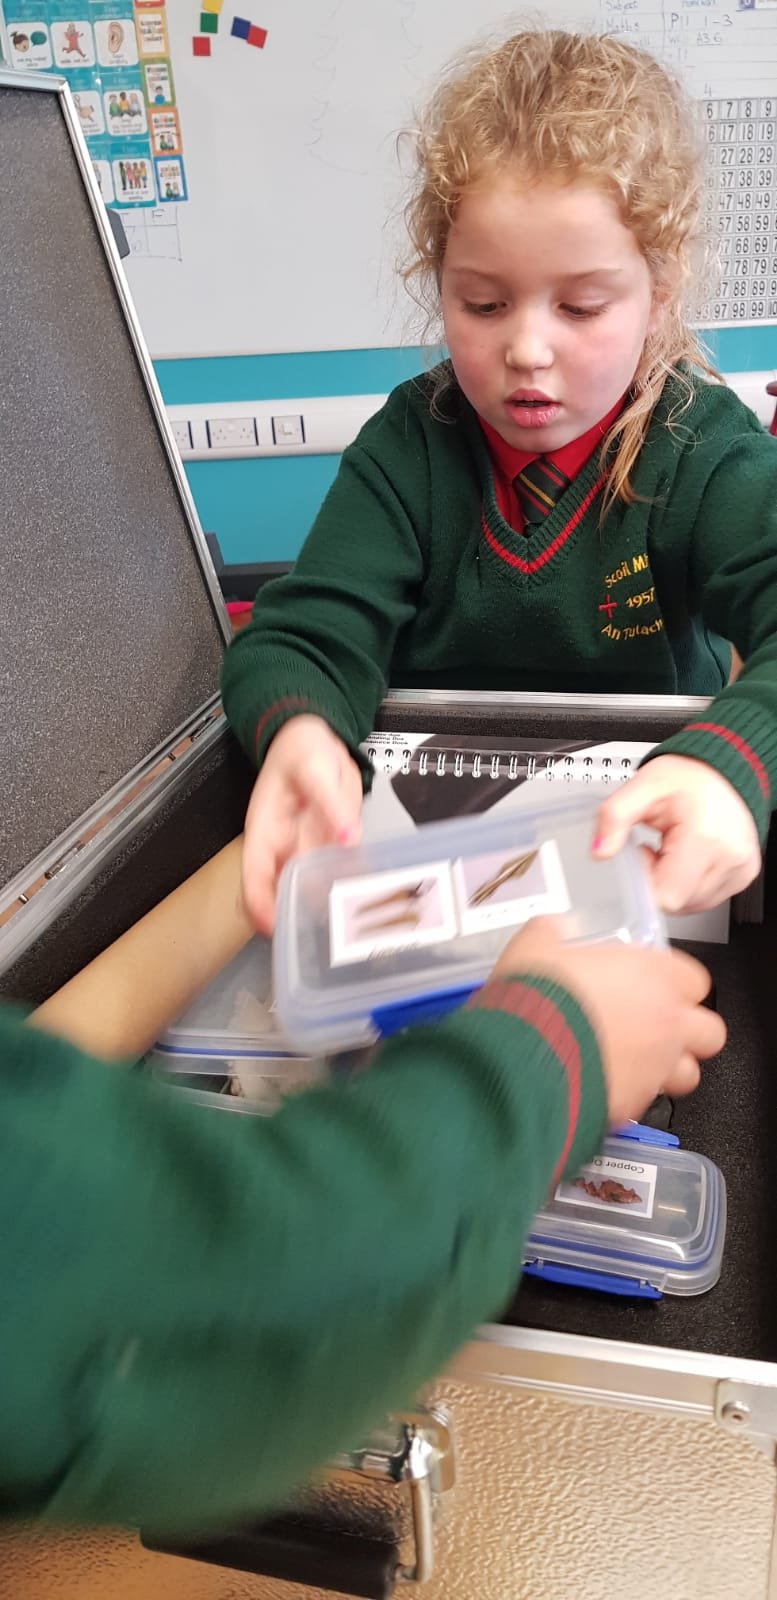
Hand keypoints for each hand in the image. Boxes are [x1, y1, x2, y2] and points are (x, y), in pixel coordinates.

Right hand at [242, 716, 362, 934]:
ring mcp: (309, 848)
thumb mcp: (313, 768)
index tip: (274, 929)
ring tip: (352, 920)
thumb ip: (330, 803)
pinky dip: (352, 883)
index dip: (259, 906)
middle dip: (299, 916)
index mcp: (266, 832)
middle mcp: (285, 847)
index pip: (254, 878)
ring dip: (330, 904)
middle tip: (325, 932)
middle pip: (284, 892)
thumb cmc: (299, 748)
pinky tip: (369, 895)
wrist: (315, 736)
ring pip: (314, 887)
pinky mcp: (332, 844)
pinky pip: (340, 870)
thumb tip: (348, 837)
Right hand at [492, 918, 724, 1125]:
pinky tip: (604, 1081)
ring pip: (689, 1075)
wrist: (518, 1058)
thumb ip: (552, 934)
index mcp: (652, 976)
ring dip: (669, 1068)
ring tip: (638, 1061)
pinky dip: (634, 1093)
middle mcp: (664, 1024)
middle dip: (688, 1030)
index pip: (695, 979)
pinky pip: (648, 1101)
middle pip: (709, 1032)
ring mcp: (654, 1068)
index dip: (676, 982)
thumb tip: (551, 930)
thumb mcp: (535, 946)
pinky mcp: (633, 1105)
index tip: (653, 982)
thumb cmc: (536, 1000)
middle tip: (655, 1025)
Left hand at [592, 754, 760, 914]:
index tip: (644, 851)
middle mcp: (729, 857)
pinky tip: (690, 856)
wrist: (723, 767)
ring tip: (676, 847)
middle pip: (677, 903)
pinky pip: (708, 897)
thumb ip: (614, 817)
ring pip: (692, 904)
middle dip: (658, 879)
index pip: (666, 896)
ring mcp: (740, 869)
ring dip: (674, 882)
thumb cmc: (689, 776)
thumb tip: (600, 850)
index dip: (646, 879)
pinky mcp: (744, 874)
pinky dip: (691, 883)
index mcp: (705, 837)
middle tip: (658, 845)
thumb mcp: (641, 787)